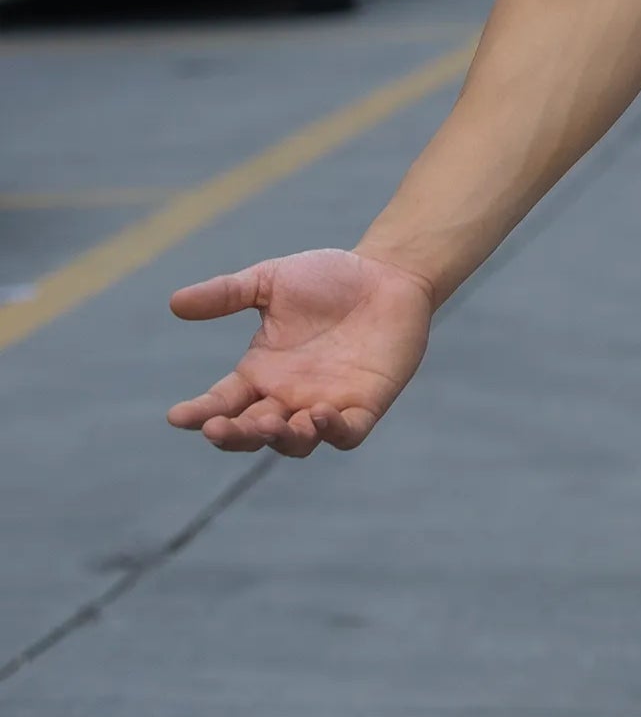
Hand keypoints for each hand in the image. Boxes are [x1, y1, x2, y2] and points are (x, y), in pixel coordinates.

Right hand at [167, 249, 434, 456]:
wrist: (390, 273)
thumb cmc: (330, 278)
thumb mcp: (272, 281)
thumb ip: (227, 293)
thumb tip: (174, 302)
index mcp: (260, 372)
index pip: (221, 403)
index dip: (199, 413)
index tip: (177, 416)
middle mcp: (287, 397)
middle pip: (251, 433)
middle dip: (233, 435)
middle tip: (216, 427)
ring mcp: (325, 404)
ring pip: (294, 442)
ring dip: (280, 439)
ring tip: (270, 423)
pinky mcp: (365, 405)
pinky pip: (346, 433)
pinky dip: (331, 432)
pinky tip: (318, 414)